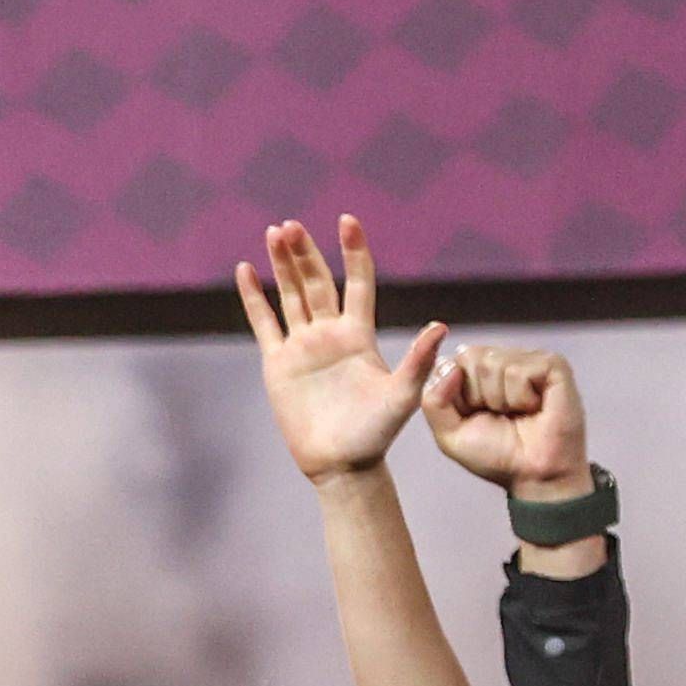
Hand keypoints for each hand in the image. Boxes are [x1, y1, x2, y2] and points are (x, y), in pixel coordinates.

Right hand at [235, 214, 443, 482]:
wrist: (341, 463)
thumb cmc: (376, 433)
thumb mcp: (404, 394)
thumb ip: (419, 360)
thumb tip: (440, 326)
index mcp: (360, 334)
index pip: (357, 282)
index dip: (353, 252)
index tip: (347, 222)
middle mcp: (331, 333)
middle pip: (316, 281)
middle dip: (305, 252)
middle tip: (291, 225)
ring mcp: (303, 346)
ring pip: (290, 294)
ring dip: (282, 264)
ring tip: (274, 232)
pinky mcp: (279, 363)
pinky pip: (264, 323)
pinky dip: (254, 297)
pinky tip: (245, 270)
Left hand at [424, 338, 591, 501]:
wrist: (534, 475)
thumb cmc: (496, 456)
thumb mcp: (449, 434)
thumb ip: (433, 401)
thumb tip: (450, 366)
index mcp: (477, 373)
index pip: (449, 363)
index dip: (457, 396)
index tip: (475, 416)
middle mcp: (502, 360)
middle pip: (469, 356)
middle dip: (478, 396)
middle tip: (500, 415)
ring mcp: (528, 360)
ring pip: (493, 363)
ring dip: (501, 400)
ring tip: (519, 413)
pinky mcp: (552, 364)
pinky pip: (519, 371)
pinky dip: (521, 397)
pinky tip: (535, 407)